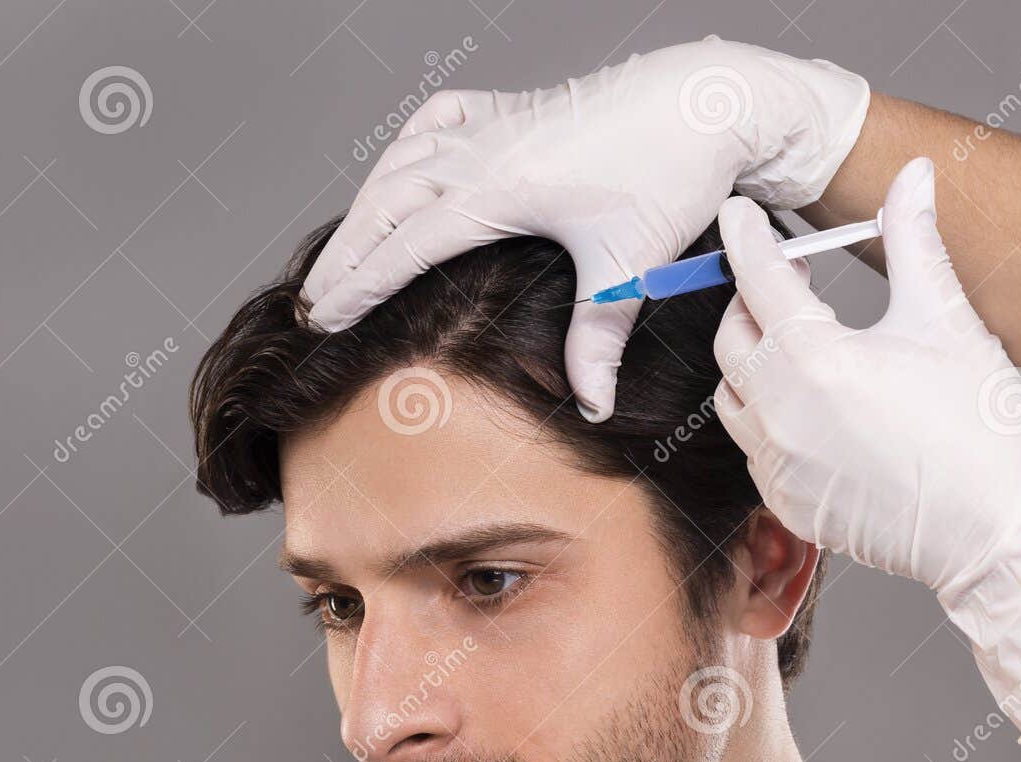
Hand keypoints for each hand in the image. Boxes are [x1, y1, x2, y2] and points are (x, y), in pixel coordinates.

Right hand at [302, 36, 868, 420]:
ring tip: (341, 254)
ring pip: (400, 161)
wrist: (709, 97)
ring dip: (364, 207)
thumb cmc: (673, 170)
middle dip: (342, 256)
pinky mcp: (513, 110)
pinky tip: (401, 167)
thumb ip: (598, 337)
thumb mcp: (629, 263)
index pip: (403, 246)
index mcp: (499, 189)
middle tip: (310, 302)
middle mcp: (483, 150)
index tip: (322, 319)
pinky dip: (409, 145)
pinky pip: (438, 120)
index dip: (357, 286)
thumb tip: (591, 405)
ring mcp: (495, 125)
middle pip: (383, 205)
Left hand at [714, 156, 1020, 741]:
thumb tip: (912, 178)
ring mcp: (774, 461)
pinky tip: (812, 407)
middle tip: (789, 283)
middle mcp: (779, 411)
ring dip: (754, 361)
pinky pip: (751, 445)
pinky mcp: (780, 499)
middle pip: (731, 335)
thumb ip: (915, 244)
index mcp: (816, 359)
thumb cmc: (980, 430)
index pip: (758, 278)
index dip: (746, 237)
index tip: (738, 214)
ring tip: (801, 345)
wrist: (994, 534)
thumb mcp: (947, 322)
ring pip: (732, 392)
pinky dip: (768, 416)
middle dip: (751, 301)